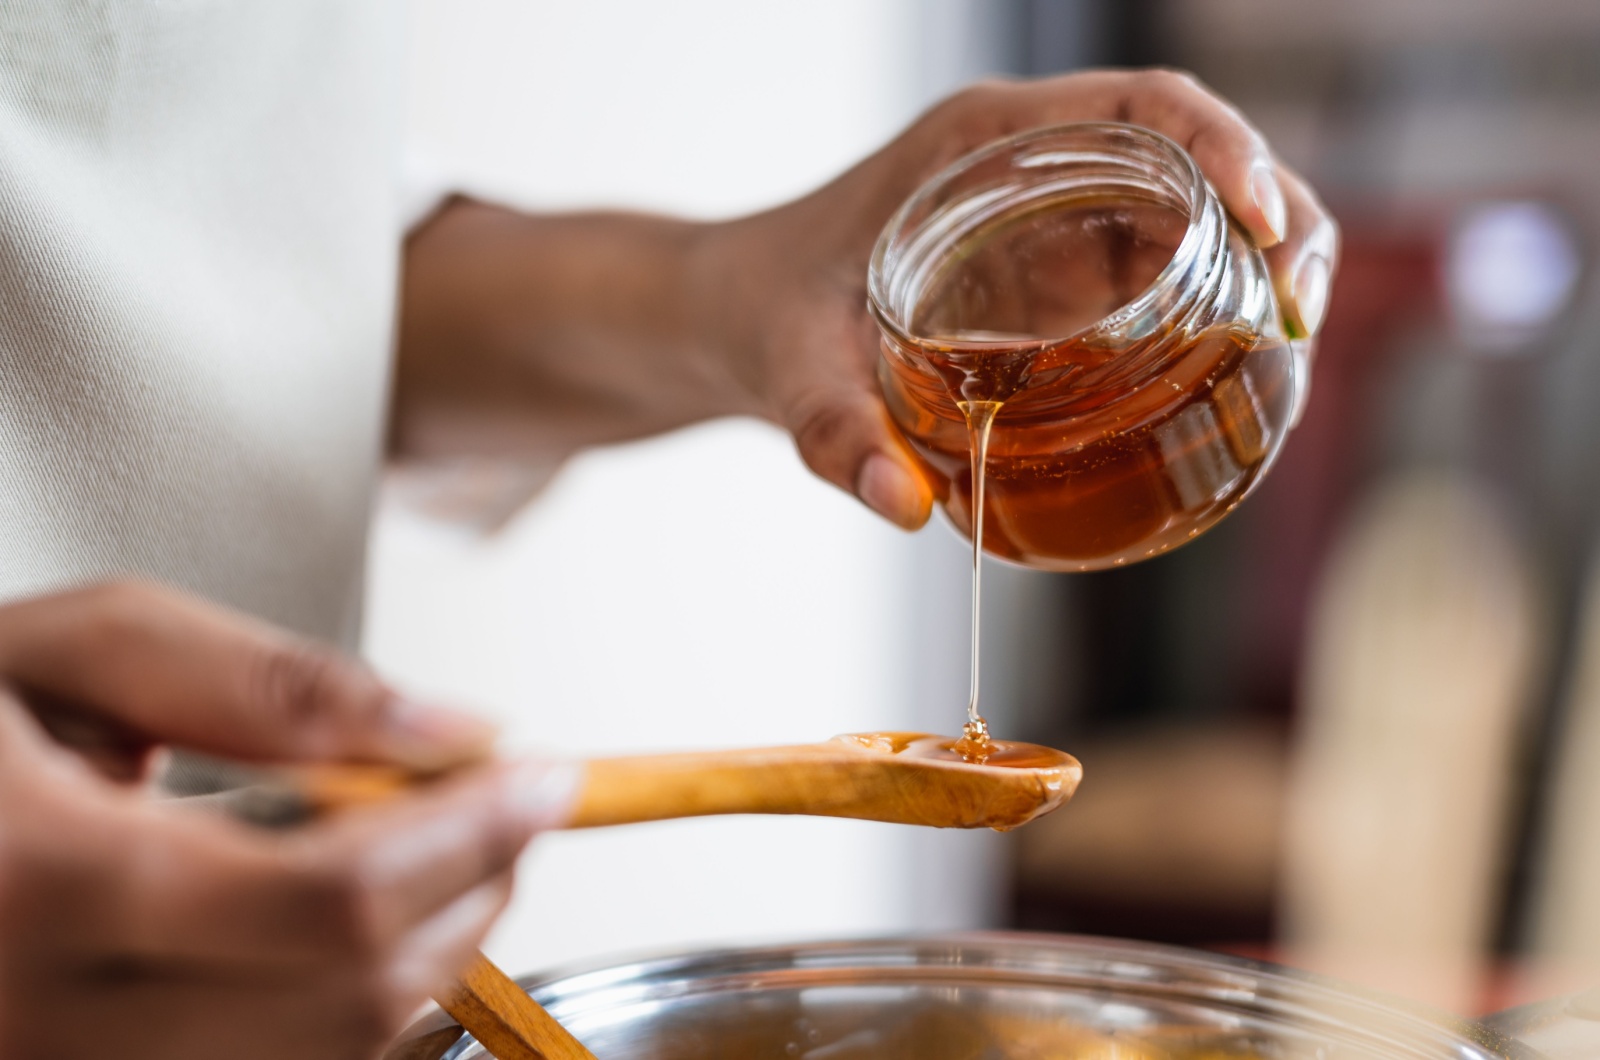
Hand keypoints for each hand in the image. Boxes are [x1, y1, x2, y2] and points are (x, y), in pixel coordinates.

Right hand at [0, 582, 575, 1059]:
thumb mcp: (81, 649)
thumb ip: (269, 683)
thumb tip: (450, 728)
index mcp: (37, 884)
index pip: (329, 898)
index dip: (471, 836)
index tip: (547, 777)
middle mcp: (45, 1022)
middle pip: (351, 996)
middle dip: (472, 892)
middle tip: (506, 807)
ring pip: (330, 1052)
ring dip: (429, 950)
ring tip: (435, 850)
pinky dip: (354, 999)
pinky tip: (351, 921)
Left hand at [702, 69, 1339, 528]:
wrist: (734, 319)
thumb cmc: (761, 314)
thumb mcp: (789, 370)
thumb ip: (836, 434)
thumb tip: (908, 505)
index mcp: (981, 142)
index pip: (1140, 103)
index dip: (1225, 142)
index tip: (1261, 218)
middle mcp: (1034, 165)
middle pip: (1198, 156)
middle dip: (1277, 218)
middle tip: (1301, 314)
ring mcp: (1054, 219)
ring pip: (1197, 217)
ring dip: (1264, 270)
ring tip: (1291, 355)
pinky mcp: (1059, 276)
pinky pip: (1164, 277)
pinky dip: (1217, 316)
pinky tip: (1237, 382)